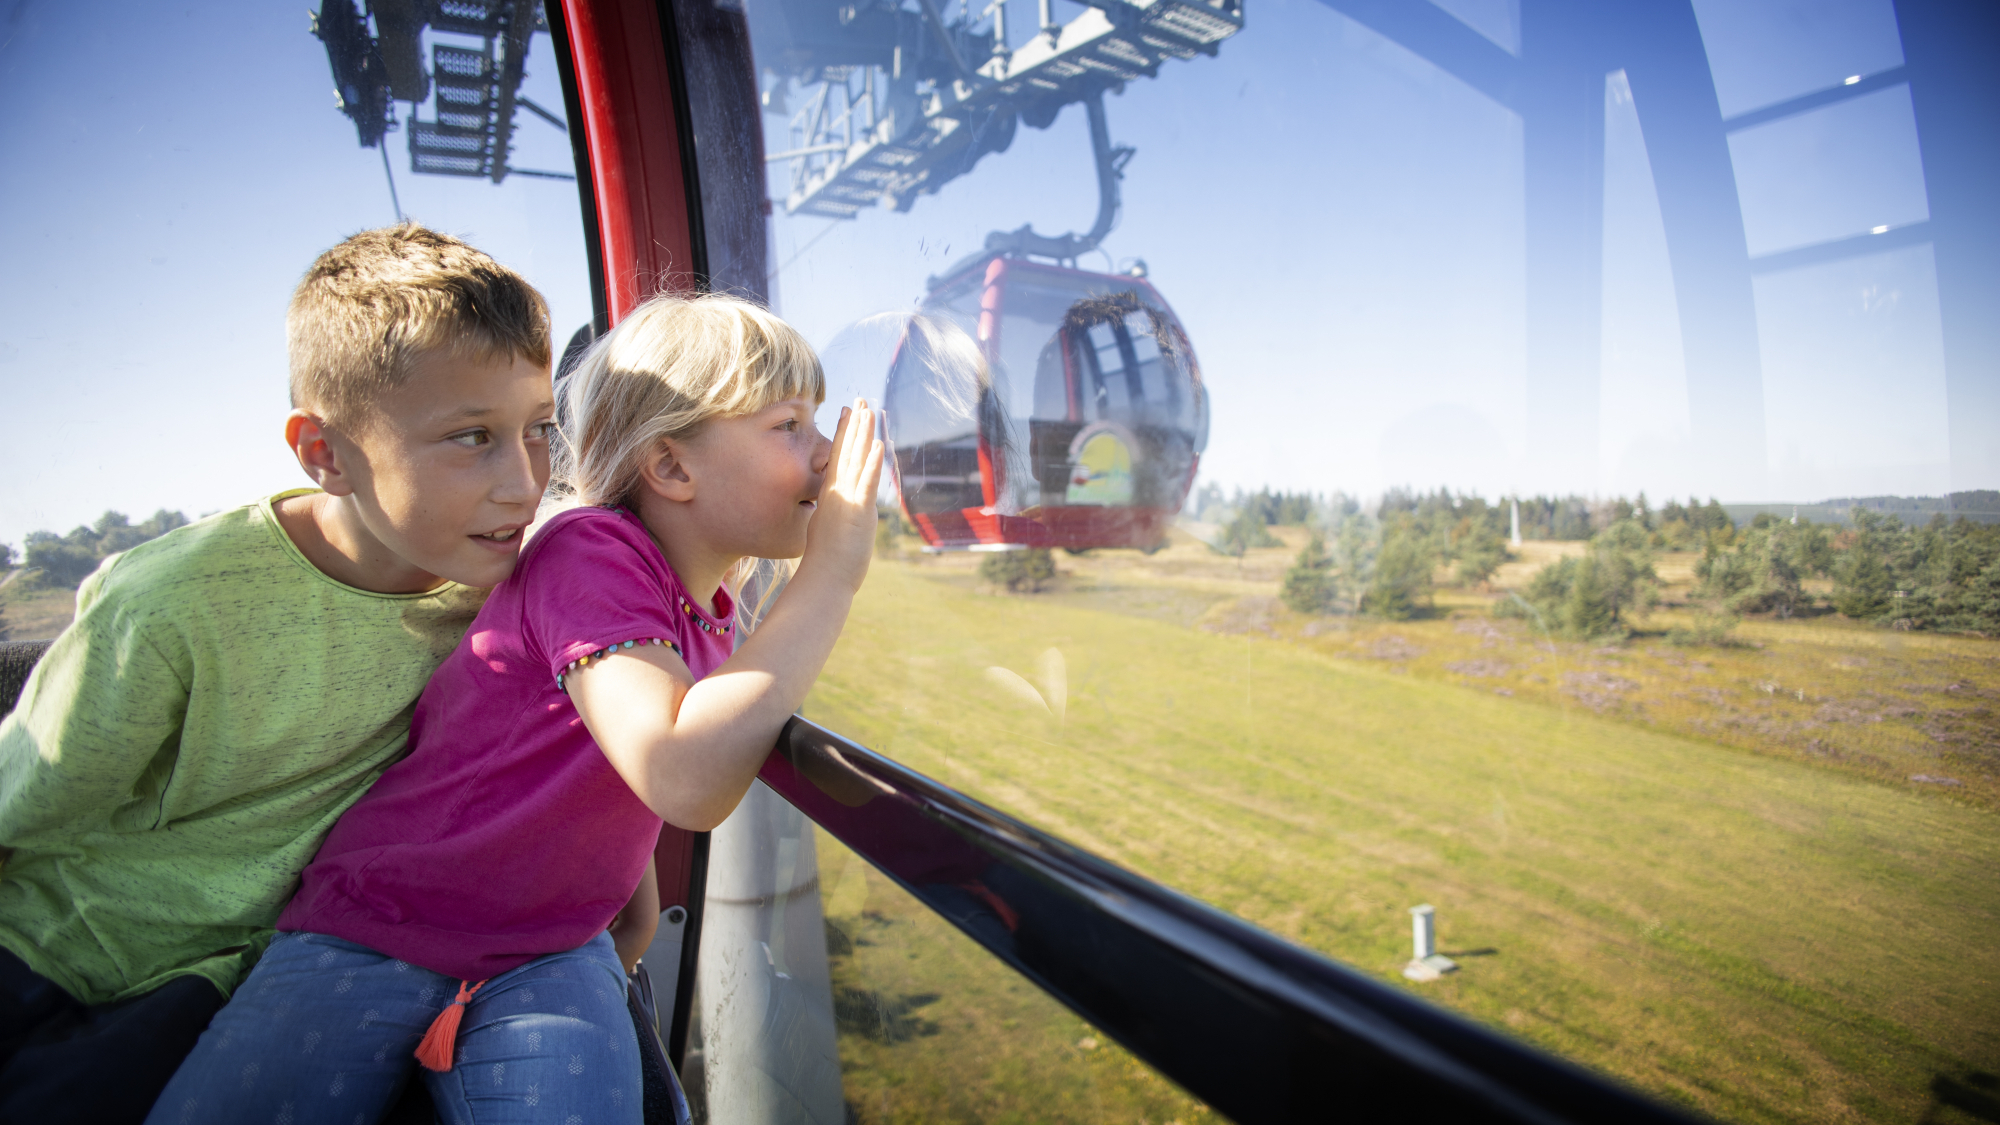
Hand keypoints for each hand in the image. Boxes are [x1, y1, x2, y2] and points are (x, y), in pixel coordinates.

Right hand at [803, 398, 884, 591]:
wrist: (823, 581)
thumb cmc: (826, 564)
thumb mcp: (828, 532)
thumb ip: (833, 517)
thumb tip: (836, 515)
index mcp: (830, 497)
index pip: (837, 458)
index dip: (843, 434)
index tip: (848, 412)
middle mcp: (836, 493)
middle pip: (846, 452)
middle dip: (854, 424)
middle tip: (860, 399)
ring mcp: (846, 501)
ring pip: (856, 461)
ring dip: (863, 434)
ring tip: (869, 409)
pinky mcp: (858, 512)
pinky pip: (866, 483)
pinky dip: (872, 463)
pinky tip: (877, 444)